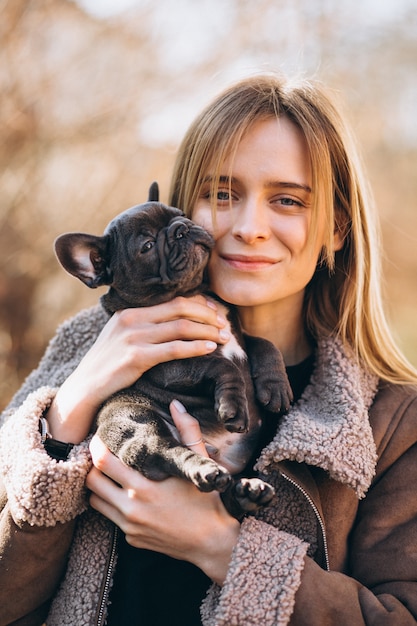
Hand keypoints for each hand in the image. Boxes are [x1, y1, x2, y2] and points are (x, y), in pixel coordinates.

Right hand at [47, 296, 228, 442]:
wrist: (84, 388)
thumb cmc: (107, 366)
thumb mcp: (121, 338)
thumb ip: (144, 327)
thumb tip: (175, 323)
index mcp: (129, 311)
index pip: (172, 300)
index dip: (199, 304)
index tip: (216, 313)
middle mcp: (132, 319)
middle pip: (180, 308)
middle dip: (208, 315)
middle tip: (225, 324)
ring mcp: (133, 337)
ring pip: (181, 327)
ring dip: (207, 331)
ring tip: (224, 338)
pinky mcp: (136, 357)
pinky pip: (174, 348)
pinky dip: (196, 347)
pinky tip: (209, 349)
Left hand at [86, 400, 239, 584]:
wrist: (212, 543)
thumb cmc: (206, 500)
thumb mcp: (199, 462)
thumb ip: (188, 429)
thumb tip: (175, 403)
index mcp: (146, 486)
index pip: (104, 462)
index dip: (97, 447)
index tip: (100, 437)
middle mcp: (132, 508)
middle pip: (92, 481)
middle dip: (92, 466)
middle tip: (100, 455)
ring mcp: (130, 526)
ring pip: (95, 501)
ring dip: (99, 486)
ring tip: (109, 474)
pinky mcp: (131, 539)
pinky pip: (110, 517)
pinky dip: (112, 504)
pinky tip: (125, 494)